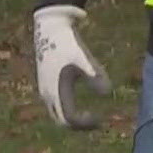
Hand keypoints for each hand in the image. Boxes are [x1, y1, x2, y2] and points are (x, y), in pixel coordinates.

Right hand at [33, 4, 111, 129]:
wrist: (50, 28)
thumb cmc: (69, 43)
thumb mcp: (84, 59)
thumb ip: (95, 76)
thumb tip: (108, 93)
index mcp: (56, 91)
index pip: (69, 120)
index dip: (85, 124)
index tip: (100, 119)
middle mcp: (47, 94)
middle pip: (60, 121)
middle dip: (79, 125)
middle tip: (97, 122)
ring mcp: (44, 88)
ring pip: (56, 113)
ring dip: (72, 118)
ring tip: (91, 116)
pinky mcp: (45, 82)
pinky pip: (54, 105)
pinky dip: (67, 109)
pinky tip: (80, 102)